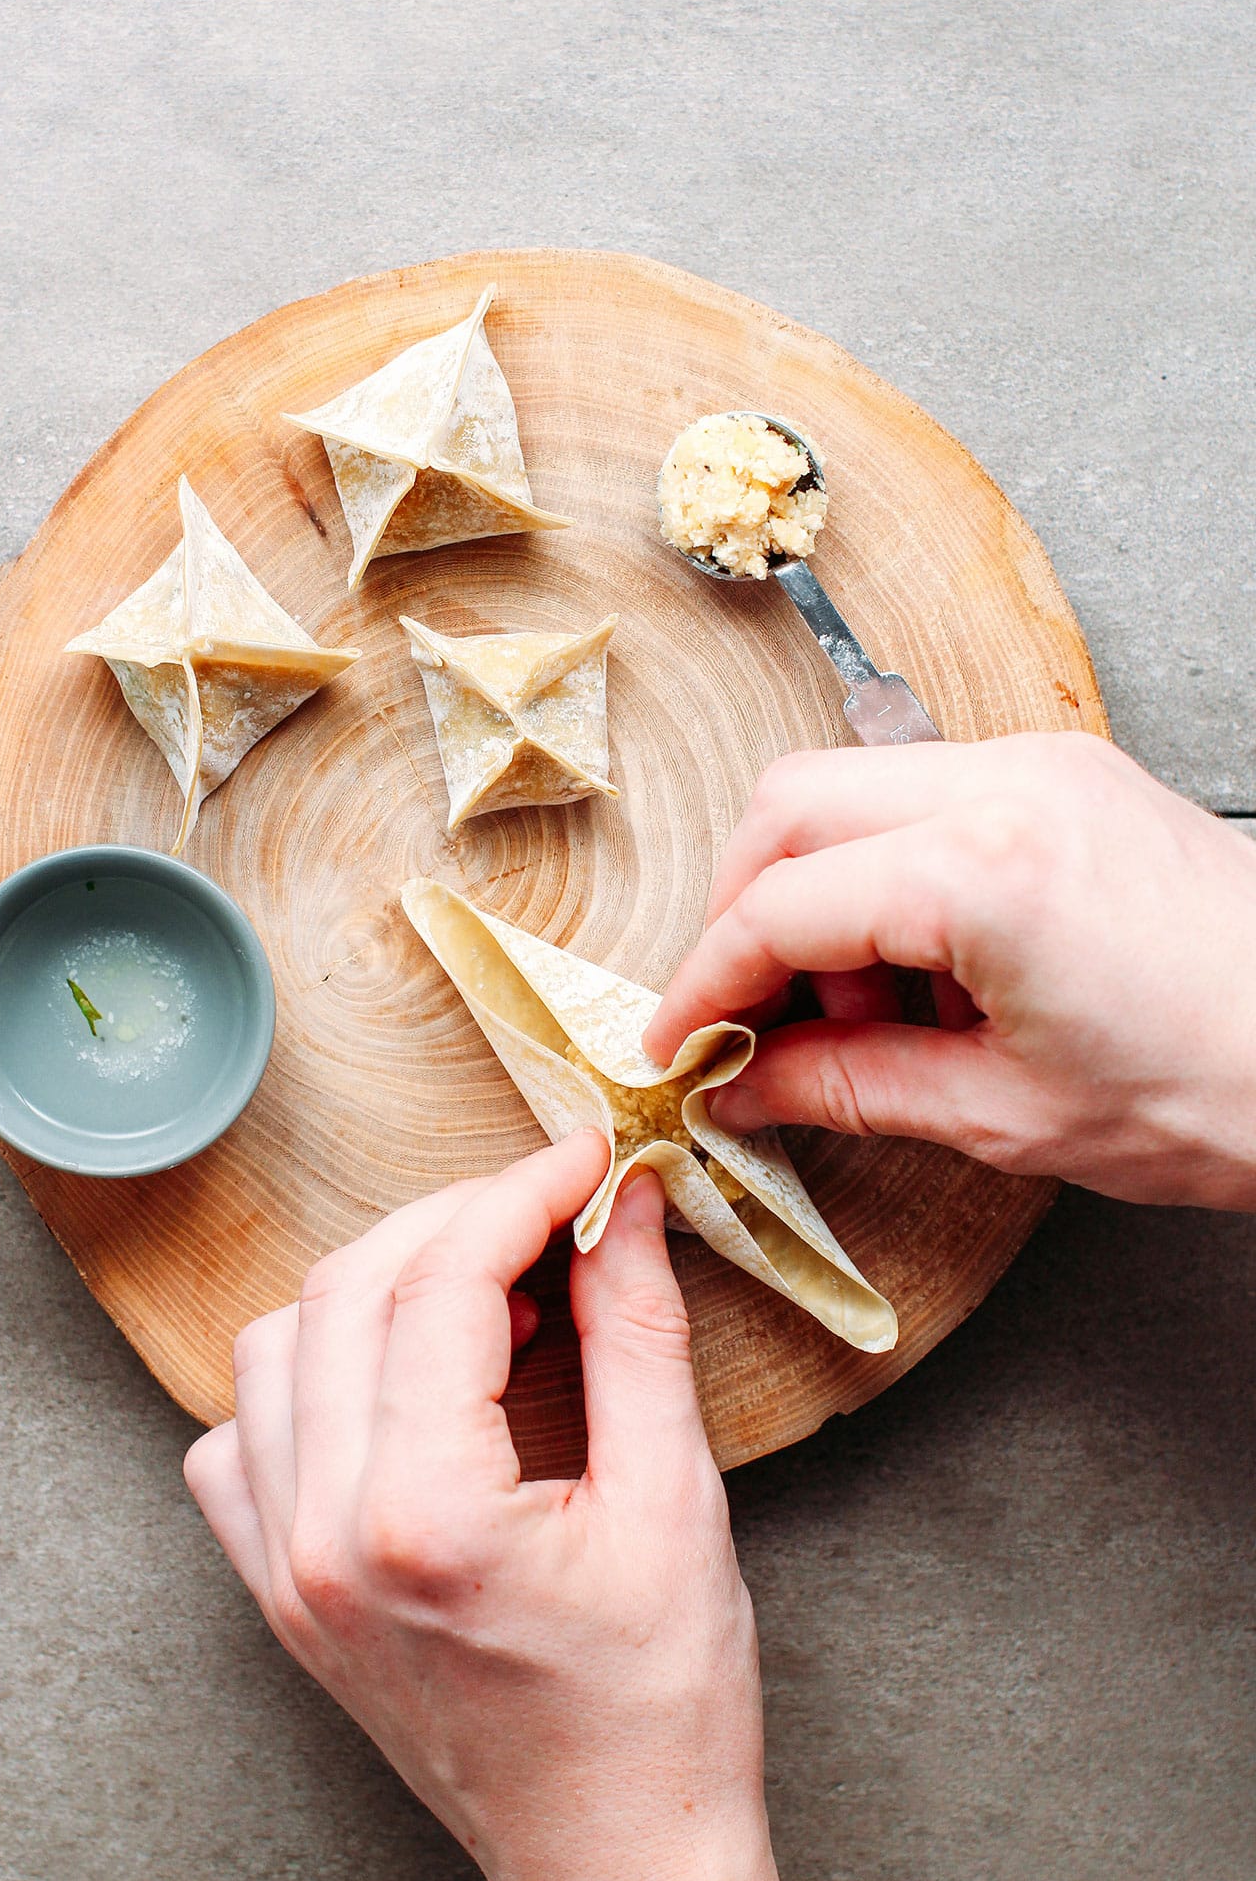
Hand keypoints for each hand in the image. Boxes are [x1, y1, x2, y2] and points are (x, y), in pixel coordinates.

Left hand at [184, 1132, 786, 1880]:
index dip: (521, 1194)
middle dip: (452, 1218)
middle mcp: (323, 1537)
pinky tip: (392, 1381)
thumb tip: (625, 1206)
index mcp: (426, 1514)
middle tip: (544, 1208)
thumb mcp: (676, 1501)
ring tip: (479, 1291)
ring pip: (277, 1346)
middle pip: (349, 1289)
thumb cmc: (660, 1708)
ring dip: (372, 1285)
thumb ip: (639, 1332)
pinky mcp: (278, 1595)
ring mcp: (284, 1571)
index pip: (444, 1281)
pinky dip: (304, 1377)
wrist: (612, 1858)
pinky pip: (240, 1440)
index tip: (585, 1162)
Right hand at [644, 733, 1255, 1208]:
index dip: (705, 984)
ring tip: (871, 1010)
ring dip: (821, 893)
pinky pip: (927, 794)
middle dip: (747, 916)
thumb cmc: (1221, 1091)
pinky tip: (927, 968)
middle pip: (790, 807)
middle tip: (760, 1021)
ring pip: (852, 787)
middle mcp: (1009, 782)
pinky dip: (890, 872)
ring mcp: (1046, 763)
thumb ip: (846, 1087)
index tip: (678, 1044)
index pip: (779, 906)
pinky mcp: (1072, 772)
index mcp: (985, 869)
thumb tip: (743, 1086)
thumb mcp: (1006, 1117)